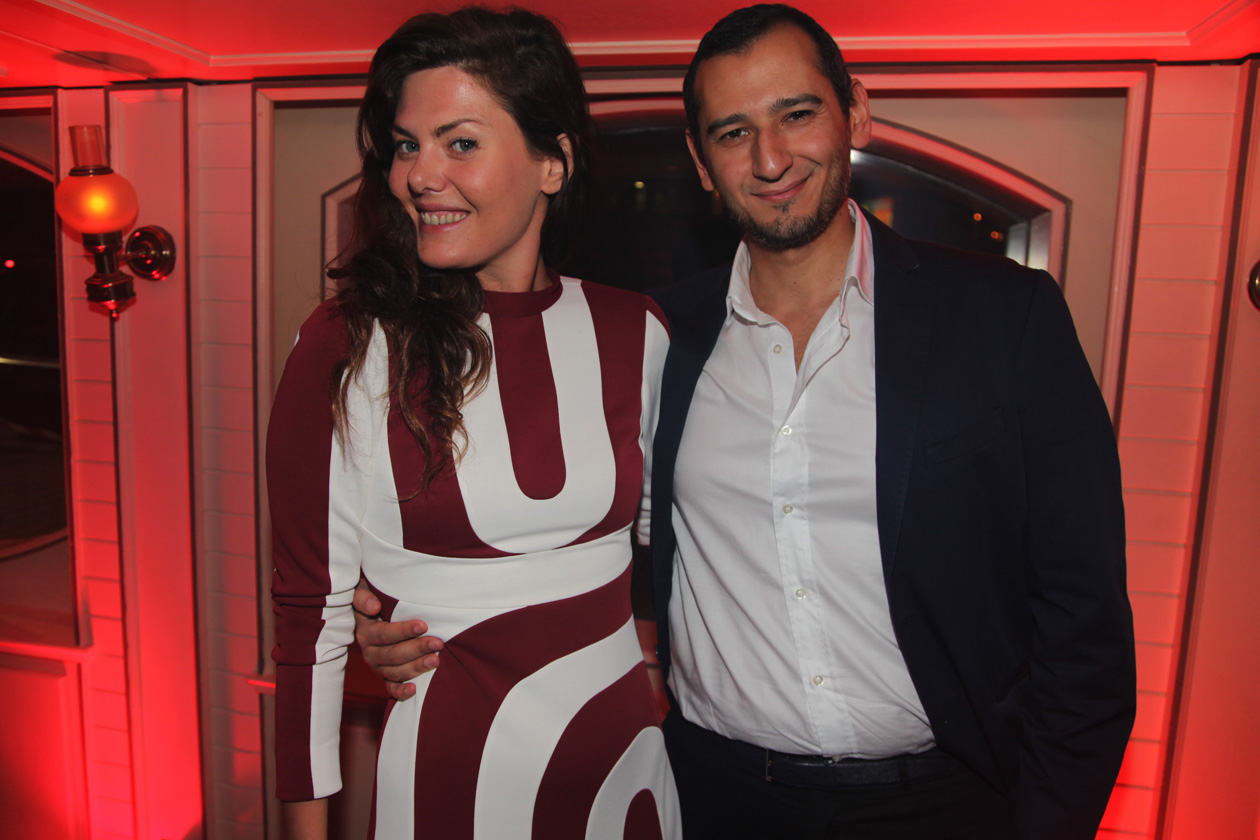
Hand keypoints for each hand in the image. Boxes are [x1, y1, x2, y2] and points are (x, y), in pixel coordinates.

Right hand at [352, 578, 443, 700]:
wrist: (371, 612)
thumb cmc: (373, 599)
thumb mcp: (362, 591)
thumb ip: (363, 596)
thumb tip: (373, 606)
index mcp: (365, 631)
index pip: (383, 634)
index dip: (403, 631)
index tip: (423, 625)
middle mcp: (370, 651)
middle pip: (393, 655)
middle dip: (417, 649)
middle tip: (438, 643)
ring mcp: (378, 666)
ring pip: (395, 672)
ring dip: (416, 668)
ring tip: (436, 661)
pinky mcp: (385, 676)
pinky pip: (391, 688)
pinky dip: (401, 692)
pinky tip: (414, 690)